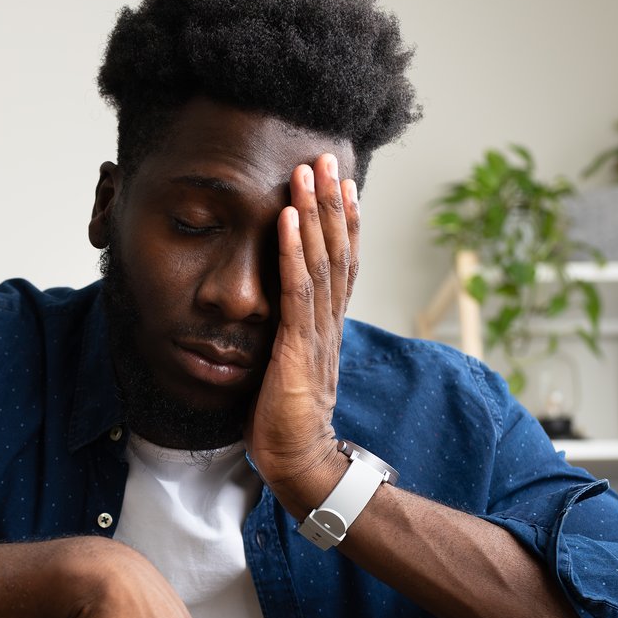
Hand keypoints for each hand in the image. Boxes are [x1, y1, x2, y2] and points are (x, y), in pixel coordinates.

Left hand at [245, 153, 361, 518]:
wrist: (297, 460)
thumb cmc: (284, 419)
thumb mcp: (287, 366)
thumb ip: (288, 338)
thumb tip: (274, 319)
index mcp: (327, 326)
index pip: (340, 264)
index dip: (343, 222)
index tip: (341, 185)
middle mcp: (329, 322)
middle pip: (337, 251)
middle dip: (332, 203)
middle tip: (326, 158)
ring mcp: (317, 332)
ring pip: (321, 261)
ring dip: (314, 213)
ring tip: (308, 172)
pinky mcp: (298, 346)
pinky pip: (298, 289)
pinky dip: (292, 250)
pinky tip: (287, 218)